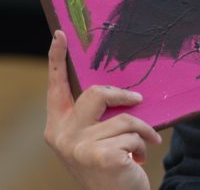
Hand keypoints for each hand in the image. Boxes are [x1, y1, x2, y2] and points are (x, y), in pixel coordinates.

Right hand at [44, 30, 161, 189]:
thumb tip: (115, 89)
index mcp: (56, 126)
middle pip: (96, 93)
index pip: (56, 87)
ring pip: (122, 117)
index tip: (60, 34)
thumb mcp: (96, 139)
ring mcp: (77, 147)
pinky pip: (133, 134)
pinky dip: (143, 144)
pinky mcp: (98, 155)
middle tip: (138, 99)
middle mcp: (61, 136)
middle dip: (123, 95)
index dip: (57, 60)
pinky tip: (137, 160)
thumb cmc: (110, 165)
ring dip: (141, 130)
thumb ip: (96, 117)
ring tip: (142, 146)